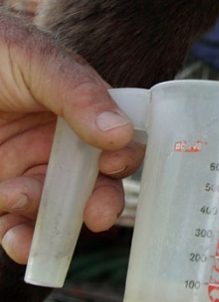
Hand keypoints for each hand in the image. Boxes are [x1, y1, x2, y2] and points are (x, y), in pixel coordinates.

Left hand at [0, 12, 142, 263]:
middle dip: (99, 202)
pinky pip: (15, 225)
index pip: (116, 142)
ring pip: (55, 211)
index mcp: (80, 113)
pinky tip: (17, 239)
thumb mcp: (38, 62)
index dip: (121, 158)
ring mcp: (25, 171)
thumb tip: (121, 133)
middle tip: (97, 213)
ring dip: (52, 221)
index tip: (114, 164)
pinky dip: (21, 239)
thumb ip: (80, 94)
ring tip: (22, 199)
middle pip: (94, 185)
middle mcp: (57, 146)